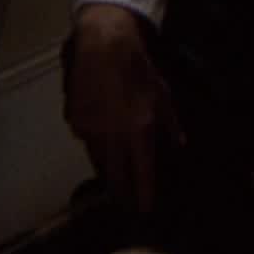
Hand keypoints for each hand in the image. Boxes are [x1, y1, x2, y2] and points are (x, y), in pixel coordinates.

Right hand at [64, 3, 180, 214]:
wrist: (103, 44)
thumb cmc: (138, 67)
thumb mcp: (163, 93)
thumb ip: (170, 123)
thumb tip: (179, 145)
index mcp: (138, 130)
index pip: (141, 173)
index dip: (144, 194)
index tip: (146, 209)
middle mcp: (112, 136)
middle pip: (115, 175)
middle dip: (122, 191)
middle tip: (127, 202)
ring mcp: (89, 129)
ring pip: (98, 160)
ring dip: (108, 171)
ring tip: (115, 178)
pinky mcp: (74, 120)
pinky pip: (85, 140)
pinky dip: (94, 143)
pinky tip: (101, 137)